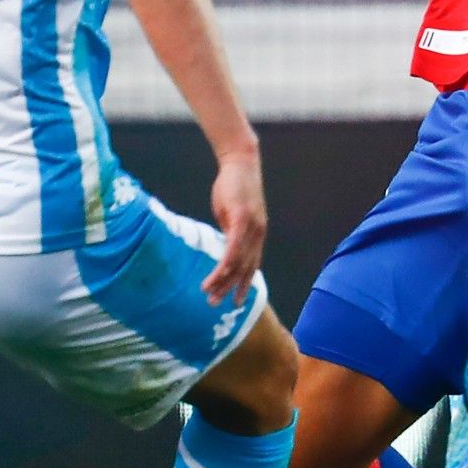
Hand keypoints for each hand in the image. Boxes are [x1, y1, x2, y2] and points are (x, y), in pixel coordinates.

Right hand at [202, 150, 267, 305]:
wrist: (240, 162)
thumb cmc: (234, 187)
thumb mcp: (231, 214)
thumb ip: (230, 231)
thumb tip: (224, 245)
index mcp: (257, 234)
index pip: (252, 265)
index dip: (243, 283)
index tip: (236, 301)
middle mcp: (258, 234)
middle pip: (245, 269)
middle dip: (231, 289)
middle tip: (217, 305)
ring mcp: (252, 228)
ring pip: (238, 262)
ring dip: (223, 281)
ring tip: (209, 294)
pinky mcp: (243, 219)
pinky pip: (233, 248)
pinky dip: (225, 263)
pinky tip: (216, 275)